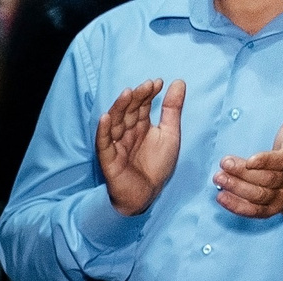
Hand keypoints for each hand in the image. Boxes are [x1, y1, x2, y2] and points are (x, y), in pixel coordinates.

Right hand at [96, 77, 184, 216]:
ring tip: (127, 93)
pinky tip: (105, 118)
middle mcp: (127, 133)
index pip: (142, 106)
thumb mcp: (170, 134)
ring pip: (115, 123)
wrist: (146, 195)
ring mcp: (116, 145)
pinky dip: (103, 131)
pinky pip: (103, 143)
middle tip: (146, 86)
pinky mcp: (108, 159)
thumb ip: (172, 109)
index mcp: (141, 127)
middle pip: (128, 111)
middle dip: (136, 98)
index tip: (158, 83)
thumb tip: (179, 82)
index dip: (148, 94)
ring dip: (119, 108)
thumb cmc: (157, 167)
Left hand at [215, 76, 282, 217]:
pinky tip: (220, 198)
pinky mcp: (270, 210)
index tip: (248, 159)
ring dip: (237, 189)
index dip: (266, 161)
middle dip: (244, 173)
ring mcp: (281, 197)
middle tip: (223, 164)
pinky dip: (237, 207)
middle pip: (266, 179)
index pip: (282, 161)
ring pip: (258, 196)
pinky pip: (254, 212)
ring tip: (217, 178)